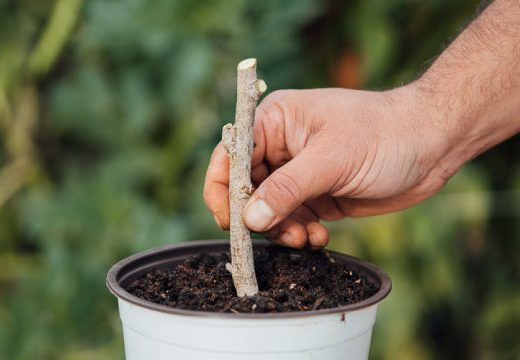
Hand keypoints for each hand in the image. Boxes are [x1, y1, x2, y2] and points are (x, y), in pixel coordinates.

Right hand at [204, 85, 452, 248]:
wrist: (431, 146)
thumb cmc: (384, 134)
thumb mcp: (331, 160)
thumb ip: (287, 189)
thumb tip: (248, 218)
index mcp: (274, 121)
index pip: (230, 156)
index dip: (223, 189)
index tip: (230, 221)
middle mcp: (280, 147)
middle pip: (246, 189)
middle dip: (260, 217)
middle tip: (283, 234)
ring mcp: (298, 172)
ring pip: (268, 210)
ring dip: (283, 230)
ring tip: (306, 237)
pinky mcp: (315, 194)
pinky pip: (292, 220)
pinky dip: (300, 233)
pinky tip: (319, 236)